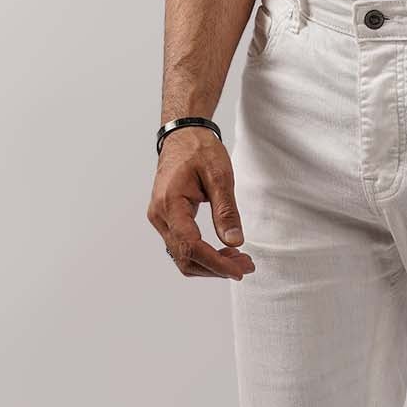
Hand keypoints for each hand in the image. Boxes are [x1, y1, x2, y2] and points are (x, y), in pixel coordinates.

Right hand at [149, 129, 255, 277]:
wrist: (182, 135)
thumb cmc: (199, 150)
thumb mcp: (220, 176)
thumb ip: (226, 211)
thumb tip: (235, 242)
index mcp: (169, 204)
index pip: (190, 246)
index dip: (216, 263)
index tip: (240, 270)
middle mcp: (159, 216)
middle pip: (185, 258)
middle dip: (216, 267)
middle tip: (246, 266)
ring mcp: (160, 219)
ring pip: (182, 257)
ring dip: (210, 264)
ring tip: (239, 260)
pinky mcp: (166, 220)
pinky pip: (182, 247)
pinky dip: (203, 255)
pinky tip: (224, 252)